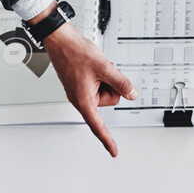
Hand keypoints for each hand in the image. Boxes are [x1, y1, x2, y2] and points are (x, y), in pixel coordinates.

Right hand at [41, 24, 135, 156]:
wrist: (61, 40)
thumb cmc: (75, 53)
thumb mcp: (105, 68)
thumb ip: (121, 83)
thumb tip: (132, 94)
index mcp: (83, 100)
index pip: (98, 126)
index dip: (107, 140)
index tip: (114, 152)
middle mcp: (81, 99)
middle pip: (110, 102)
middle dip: (112, 87)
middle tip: (103, 73)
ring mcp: (81, 91)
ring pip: (106, 92)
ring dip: (107, 79)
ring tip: (97, 68)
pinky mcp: (82, 84)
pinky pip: (100, 85)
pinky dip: (102, 76)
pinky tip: (95, 67)